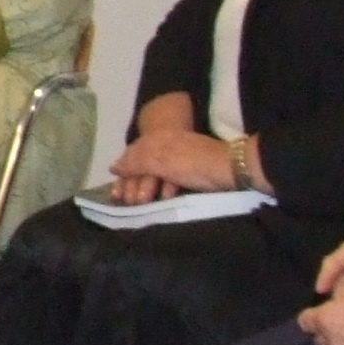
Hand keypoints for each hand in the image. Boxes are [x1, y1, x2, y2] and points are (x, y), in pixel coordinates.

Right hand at [113, 124, 237, 201]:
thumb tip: (112, 167)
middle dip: (133, 183)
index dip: (122, 172)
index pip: (132, 154)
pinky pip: (170, 178)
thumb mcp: (160, 161)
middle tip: (124, 202)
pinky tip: (162, 198)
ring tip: (139, 204)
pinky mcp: (191, 170)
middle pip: (142, 164)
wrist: (231, 168)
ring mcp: (179, 157)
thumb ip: (136, 163)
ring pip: (155, 173)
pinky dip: (163, 189)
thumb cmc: (193, 164)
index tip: (114, 193)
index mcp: (157, 140)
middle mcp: (166, 146)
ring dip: (146, 188)